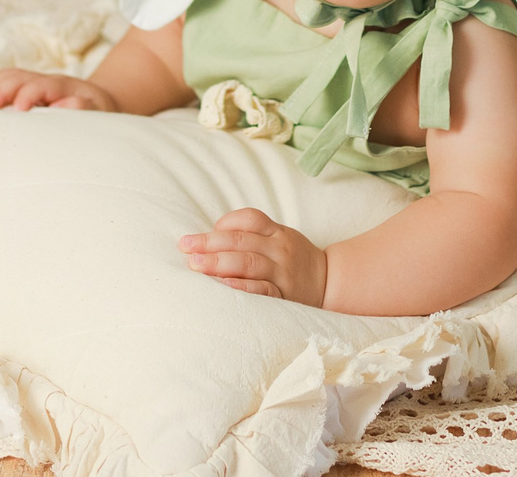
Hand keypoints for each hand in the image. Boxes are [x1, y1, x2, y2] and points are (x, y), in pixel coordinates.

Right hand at [0, 69, 115, 110]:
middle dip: (2, 89)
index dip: (30, 94)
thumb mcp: (98, 112)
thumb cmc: (97, 112)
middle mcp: (48, 80)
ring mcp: (37, 81)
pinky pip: (8, 79)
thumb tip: (66, 104)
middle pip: (22, 78)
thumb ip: (84, 108)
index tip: (18, 108)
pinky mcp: (29, 86)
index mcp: (65, 87)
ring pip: (12, 76)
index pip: (43, 85)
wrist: (99, 101)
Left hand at [178, 208, 327, 305]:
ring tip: (195, 265)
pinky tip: (223, 287)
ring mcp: (282, 273)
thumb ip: (252, 236)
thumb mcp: (280, 239)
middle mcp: (280, 249)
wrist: (330, 283)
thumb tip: (210, 239)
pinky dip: (241, 288)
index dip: (224, 223)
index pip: (250, 219)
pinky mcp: (284, 297)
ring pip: (248, 263)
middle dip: (210, 243)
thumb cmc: (295, 260)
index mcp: (277, 232)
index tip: (204, 234)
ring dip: (218, 263)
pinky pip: (261, 291)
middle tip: (186, 246)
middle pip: (242, 240)